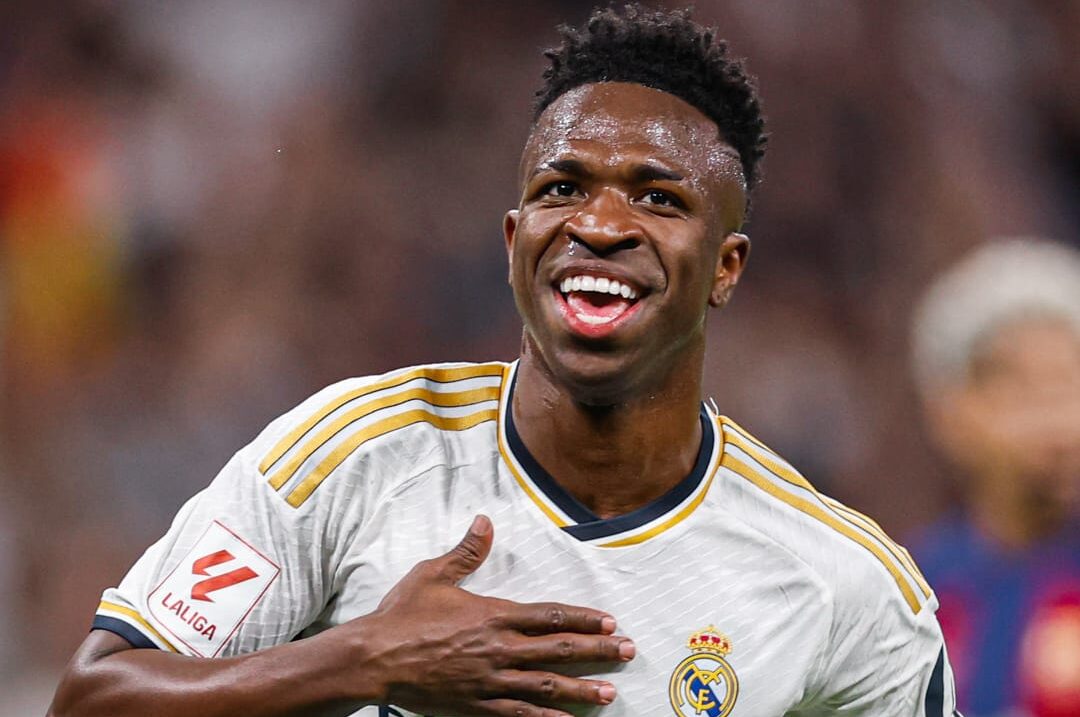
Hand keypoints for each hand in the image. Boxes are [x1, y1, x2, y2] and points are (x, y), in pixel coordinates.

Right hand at [358, 515, 633, 715]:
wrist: (374, 659)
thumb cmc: (403, 615)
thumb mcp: (433, 574)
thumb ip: (466, 551)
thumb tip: (484, 520)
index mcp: (492, 615)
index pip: (550, 616)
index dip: (584, 619)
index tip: (611, 622)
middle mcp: (498, 648)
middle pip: (558, 650)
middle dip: (597, 651)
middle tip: (628, 653)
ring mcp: (490, 680)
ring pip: (545, 686)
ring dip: (581, 689)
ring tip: (611, 693)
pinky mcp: (477, 705)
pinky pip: (519, 716)